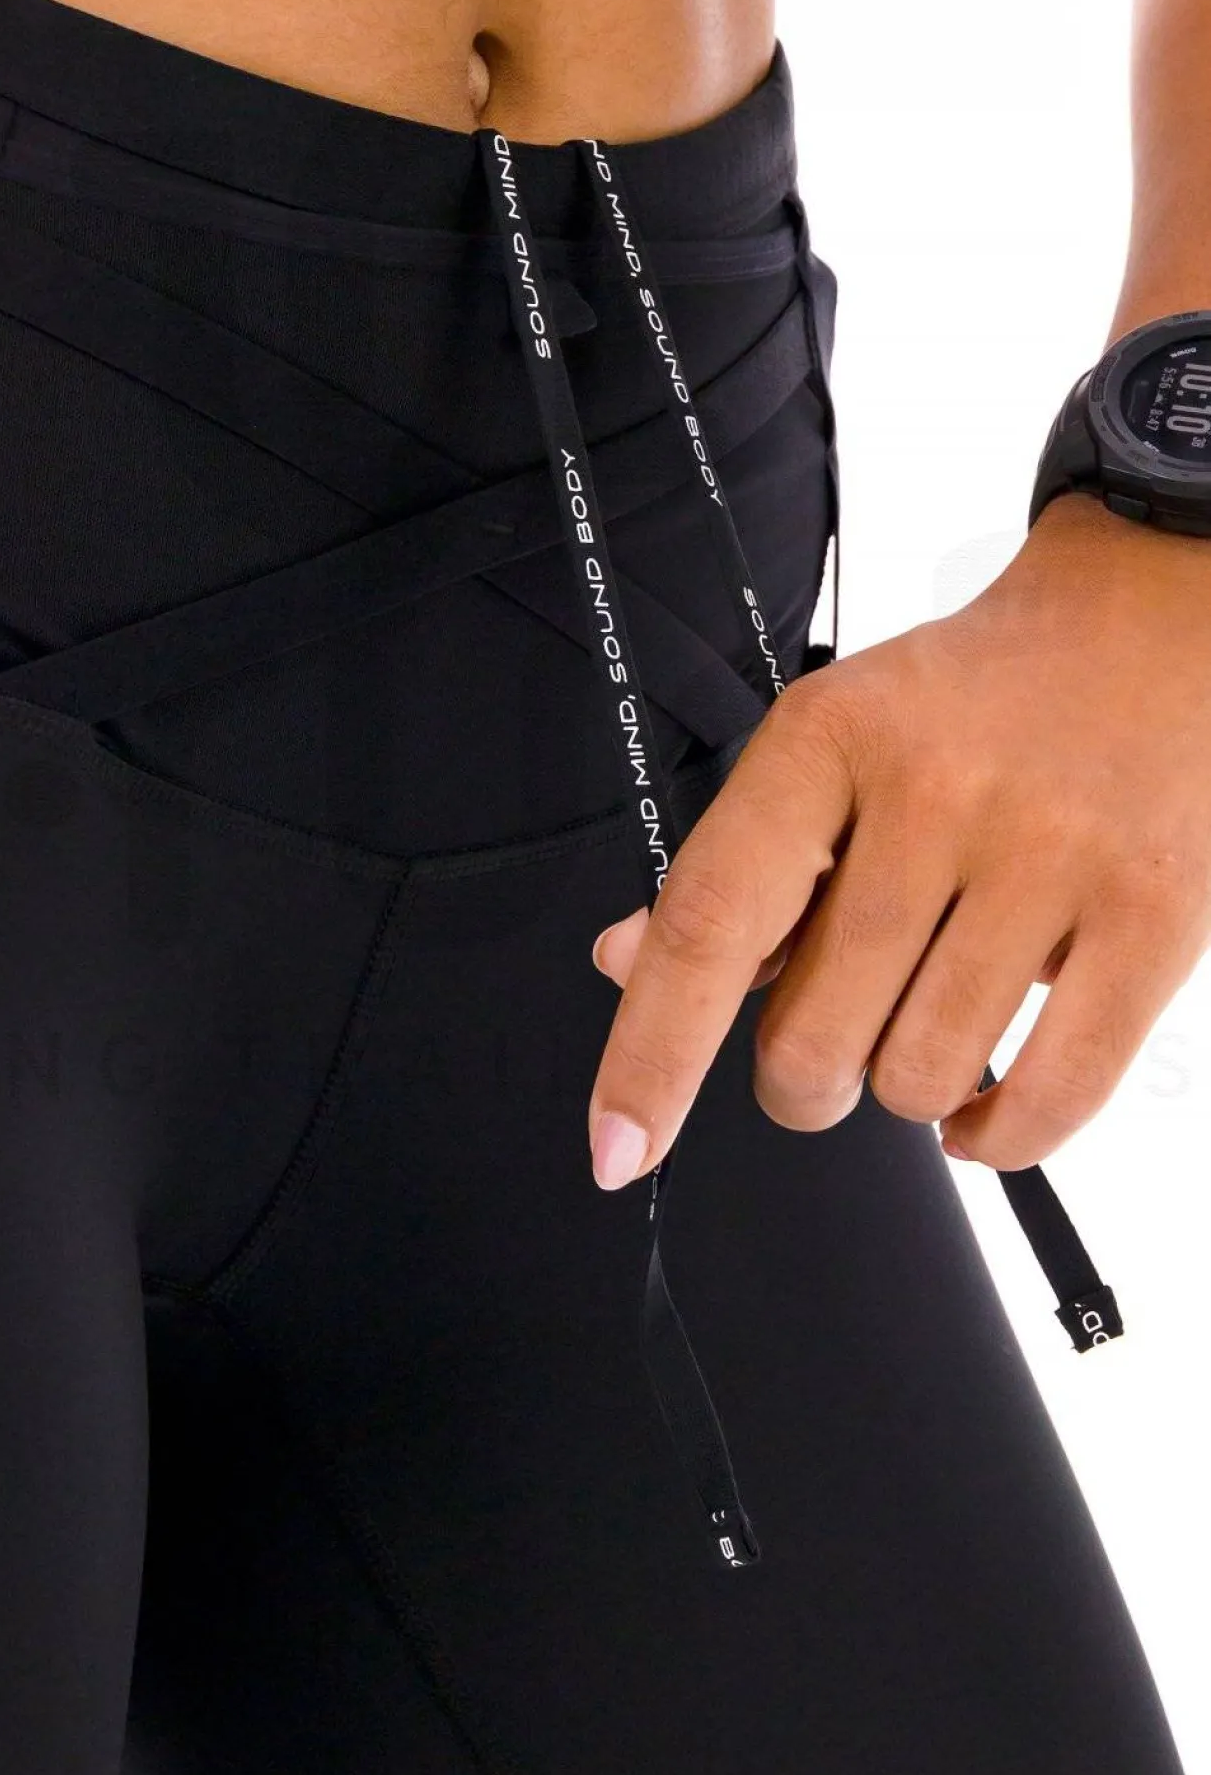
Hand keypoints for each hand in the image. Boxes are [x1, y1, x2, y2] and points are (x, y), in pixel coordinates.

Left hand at [586, 494, 1210, 1188]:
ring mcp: (1053, 854)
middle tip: (832, 1042)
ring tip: (934, 1014)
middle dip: (804, 1081)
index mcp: (826, 743)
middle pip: (813, 1037)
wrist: (1145, 625)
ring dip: (910, 1089)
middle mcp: (936, 792)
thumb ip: (732, 870)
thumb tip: (623, 965)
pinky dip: (999, 1134)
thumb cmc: (968, 707)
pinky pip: (1051, 1097)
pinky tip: (983, 1105)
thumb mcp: (827, 750)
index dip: (652, 1056)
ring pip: (921, 1078)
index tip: (619, 1148)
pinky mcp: (1154, 913)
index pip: (707, 926)